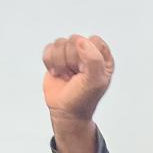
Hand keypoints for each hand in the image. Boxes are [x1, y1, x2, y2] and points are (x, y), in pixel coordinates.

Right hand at [43, 34, 113, 152]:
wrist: (66, 112)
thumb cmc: (84, 98)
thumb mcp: (95, 81)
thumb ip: (93, 59)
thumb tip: (81, 41)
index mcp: (103, 57)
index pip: (93, 41)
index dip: (87, 55)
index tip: (86, 72)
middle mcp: (88, 52)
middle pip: (75, 40)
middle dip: (72, 60)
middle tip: (75, 76)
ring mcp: (71, 54)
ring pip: (60, 43)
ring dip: (60, 63)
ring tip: (67, 76)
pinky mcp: (56, 57)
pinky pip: (49, 48)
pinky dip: (50, 63)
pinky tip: (57, 74)